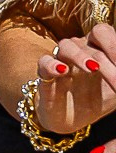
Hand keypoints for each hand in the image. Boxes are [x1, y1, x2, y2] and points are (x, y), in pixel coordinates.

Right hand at [32, 25, 115, 152]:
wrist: (73, 118)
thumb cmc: (100, 101)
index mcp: (103, 49)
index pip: (109, 36)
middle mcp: (84, 50)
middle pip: (96, 34)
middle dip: (109, 52)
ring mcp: (63, 62)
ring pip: (67, 44)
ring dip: (81, 55)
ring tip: (93, 69)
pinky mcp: (46, 78)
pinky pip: (43, 63)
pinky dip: (51, 65)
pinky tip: (62, 72)